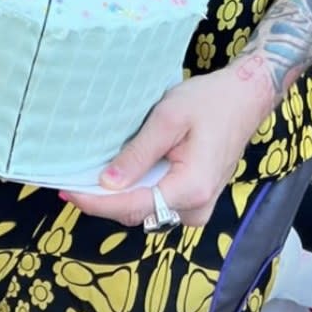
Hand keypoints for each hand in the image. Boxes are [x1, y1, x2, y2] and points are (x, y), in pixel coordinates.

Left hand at [62, 63, 274, 228]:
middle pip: (137, 213)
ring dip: (117, 197)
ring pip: (145, 211)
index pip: (132, 206)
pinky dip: (135, 191)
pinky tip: (116, 176)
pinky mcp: (196, 201)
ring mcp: (198, 208)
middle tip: (68, 180)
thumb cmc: (209, 101)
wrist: (245, 98)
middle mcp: (196, 208)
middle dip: (101, 200)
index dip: (95, 201)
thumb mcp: (168, 118)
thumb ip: (138, 153)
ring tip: (86, 176)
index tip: (66, 189)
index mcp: (191, 188)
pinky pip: (157, 203)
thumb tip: (107, 183)